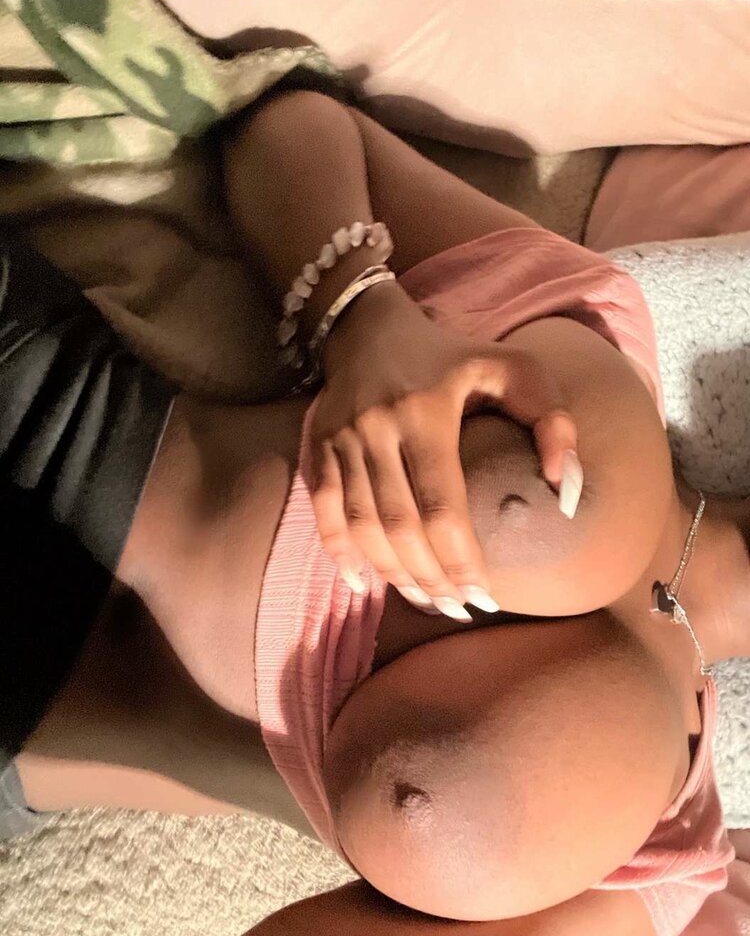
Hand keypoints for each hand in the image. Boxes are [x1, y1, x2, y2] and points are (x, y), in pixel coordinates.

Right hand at [309, 283, 580, 618]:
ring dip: (393, 574)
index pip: (442, 508)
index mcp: (427, 413)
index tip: (485, 597)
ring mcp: (342, 440)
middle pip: (401, 527)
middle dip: (431, 578)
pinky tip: (362, 583)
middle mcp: (378, 429)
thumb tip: (561, 489)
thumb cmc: (453, 354)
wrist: (369, 326)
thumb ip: (551, 421)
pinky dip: (340, 551)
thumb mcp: (515, 368)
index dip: (462, 561)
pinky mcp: (319, 447)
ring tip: (426, 602)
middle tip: (458, 609)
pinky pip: (325, 510)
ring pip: (363, 526)